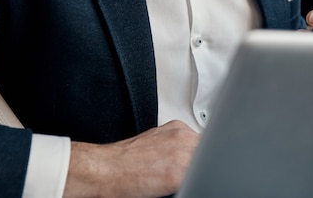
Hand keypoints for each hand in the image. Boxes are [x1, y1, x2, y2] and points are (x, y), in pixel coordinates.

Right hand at [63, 120, 199, 197]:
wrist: (105, 169)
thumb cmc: (124, 159)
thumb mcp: (155, 141)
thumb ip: (176, 144)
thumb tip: (189, 154)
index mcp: (178, 128)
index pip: (204, 141)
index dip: (203, 154)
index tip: (200, 162)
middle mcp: (182, 137)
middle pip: (208, 150)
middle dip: (203, 161)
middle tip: (189, 171)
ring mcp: (182, 155)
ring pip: (205, 164)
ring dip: (199, 171)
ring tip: (178, 178)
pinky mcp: (178, 175)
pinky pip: (197, 178)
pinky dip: (193, 182)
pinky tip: (177, 185)